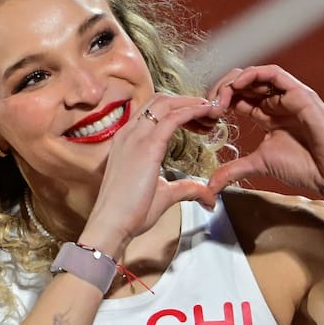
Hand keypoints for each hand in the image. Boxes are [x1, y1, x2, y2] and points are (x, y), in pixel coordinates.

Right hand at [85, 94, 217, 251]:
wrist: (112, 224)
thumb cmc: (128, 212)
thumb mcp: (163, 194)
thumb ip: (185, 188)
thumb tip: (207, 194)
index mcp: (127, 140)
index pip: (153, 111)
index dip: (177, 108)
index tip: (198, 118)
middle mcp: (129, 133)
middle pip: (160, 100)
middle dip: (186, 101)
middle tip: (208, 111)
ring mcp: (136, 137)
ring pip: (166, 103)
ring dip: (191, 102)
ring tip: (211, 109)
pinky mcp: (148, 146)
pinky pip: (173, 117)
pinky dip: (192, 110)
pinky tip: (206, 112)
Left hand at [206, 64, 323, 195]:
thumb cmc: (305, 168)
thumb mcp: (259, 164)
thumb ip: (234, 170)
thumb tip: (210, 187)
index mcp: (267, 115)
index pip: (238, 98)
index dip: (219, 101)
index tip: (205, 115)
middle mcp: (277, 102)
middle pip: (244, 83)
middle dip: (222, 89)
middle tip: (209, 105)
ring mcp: (289, 96)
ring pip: (256, 75)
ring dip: (234, 81)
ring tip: (221, 95)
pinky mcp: (300, 93)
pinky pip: (274, 74)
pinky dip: (253, 74)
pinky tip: (238, 85)